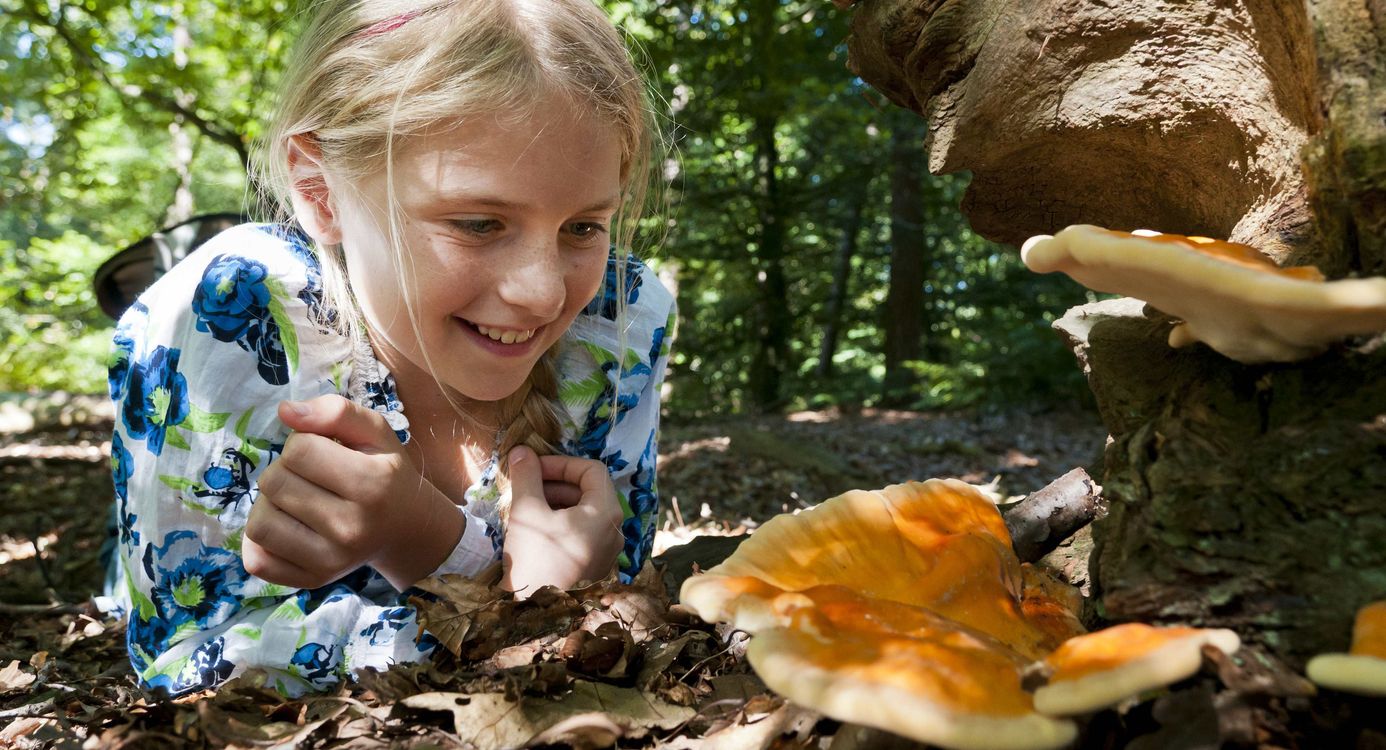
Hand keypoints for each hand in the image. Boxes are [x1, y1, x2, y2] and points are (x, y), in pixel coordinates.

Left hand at [242, 395, 461, 590]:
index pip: (298, 451)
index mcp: (372, 484)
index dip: (302, 442)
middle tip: (308, 477)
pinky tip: (286, 529)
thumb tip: (284, 411)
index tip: (322, 452)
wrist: (407, 529)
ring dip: (269, 505)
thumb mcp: (374, 432)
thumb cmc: (387, 473)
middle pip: (274, 483)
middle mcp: (351, 527)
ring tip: (295, 502)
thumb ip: (335, 412)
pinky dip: (261, 541)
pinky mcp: (311, 581)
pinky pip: (257, 560)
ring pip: (259, 523)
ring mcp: (330, 560)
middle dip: (284, 471)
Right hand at [501, 446, 623, 594]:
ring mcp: (608, 551)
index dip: (561, 463)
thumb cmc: (534, 560)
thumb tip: (521, 450)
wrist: (534, 615)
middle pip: (590, 490)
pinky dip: (563, 522)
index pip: (591, 470)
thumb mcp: (526, 511)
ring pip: (585, 512)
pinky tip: (537, 528)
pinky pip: (584, 532)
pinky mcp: (597, 565)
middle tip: (527, 484)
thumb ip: (526, 476)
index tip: (534, 467)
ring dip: (557, 501)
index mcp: (606, 513)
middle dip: (557, 482)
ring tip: (528, 505)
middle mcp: (615, 530)